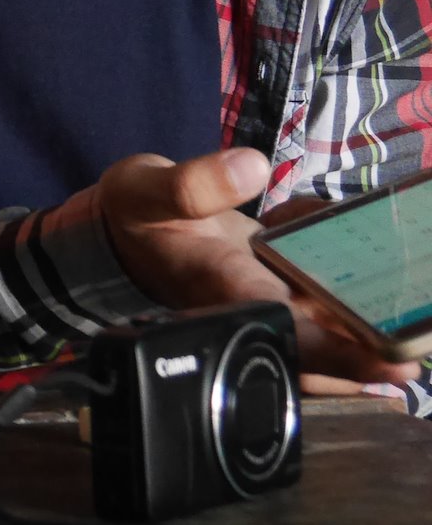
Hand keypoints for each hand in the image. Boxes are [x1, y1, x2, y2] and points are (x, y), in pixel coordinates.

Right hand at [90, 148, 418, 387]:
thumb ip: (193, 183)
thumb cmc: (135, 214)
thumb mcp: (145, 190)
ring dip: (375, 333)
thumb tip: (251, 167)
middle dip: (376, 355)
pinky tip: (366, 258)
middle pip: (322, 353)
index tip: (394, 357)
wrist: (122, 236)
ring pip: (333, 339)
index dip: (341, 349)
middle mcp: (251, 309)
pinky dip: (360, 300)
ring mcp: (270, 306)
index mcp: (221, 287)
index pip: (284, 327)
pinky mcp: (282, 293)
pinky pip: (329, 311)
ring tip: (414, 321)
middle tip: (421, 346)